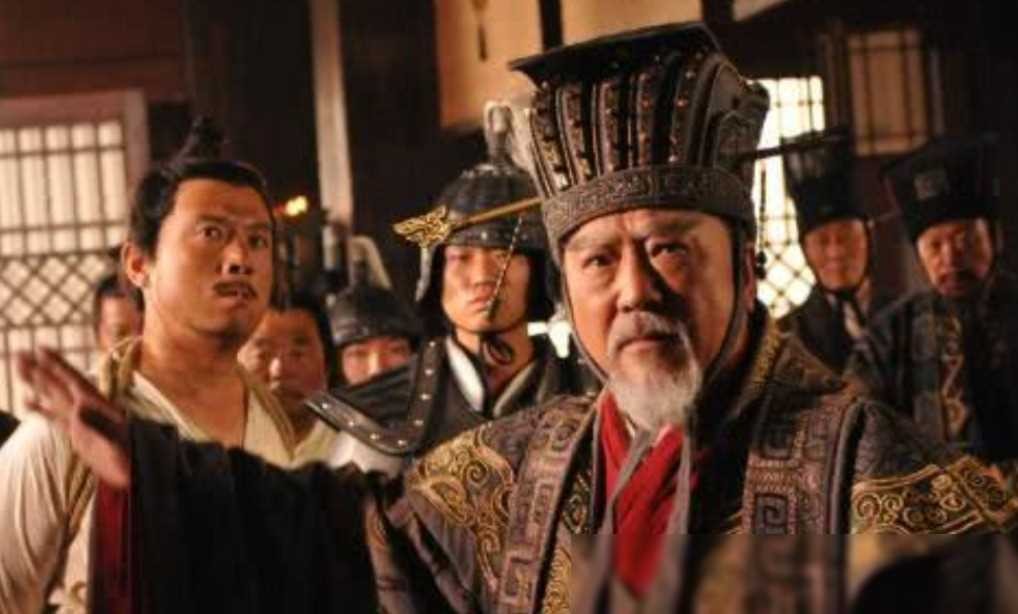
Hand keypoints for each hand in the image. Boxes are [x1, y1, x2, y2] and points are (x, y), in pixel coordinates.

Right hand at [16, 347, 130, 487]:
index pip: (73, 378)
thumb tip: (79, 409)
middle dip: (40, 368)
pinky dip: (40, 408)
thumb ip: (99, 425)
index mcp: (97, 405)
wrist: (135, 473)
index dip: (57, 363)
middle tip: (19, 353)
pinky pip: (55, 417)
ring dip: (37, 383)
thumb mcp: (116, 440)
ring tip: (19, 369)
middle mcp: (88, 408)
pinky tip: (26, 401)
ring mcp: (82, 421)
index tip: (41, 347)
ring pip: (54, 396)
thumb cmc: (130, 456)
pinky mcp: (78, 435)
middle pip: (59, 383)